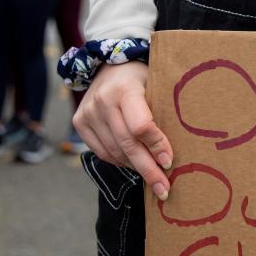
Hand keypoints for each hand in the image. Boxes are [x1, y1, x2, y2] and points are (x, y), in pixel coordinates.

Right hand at [73, 62, 174, 200]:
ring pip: (114, 152)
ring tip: (153, 178)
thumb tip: (176, 152)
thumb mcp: (157, 85)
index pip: (140, 126)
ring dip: (135, 168)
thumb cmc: (143, 78)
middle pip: (127, 144)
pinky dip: (120, 162)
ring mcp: (88, 112)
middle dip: (148, 170)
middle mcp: (102, 101)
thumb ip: (164, 112)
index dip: (156, 147)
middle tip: (164, 190)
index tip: (169, 163)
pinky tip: (134, 164)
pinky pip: (102, 152)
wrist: (110, 65)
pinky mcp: (79, 122)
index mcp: (124, 88)